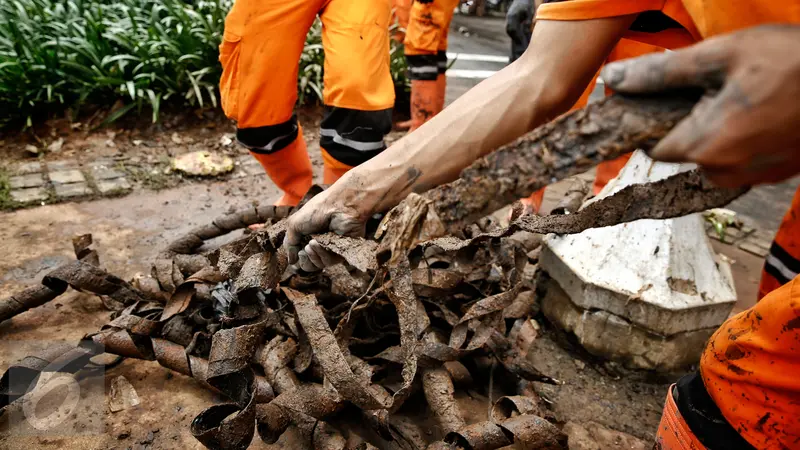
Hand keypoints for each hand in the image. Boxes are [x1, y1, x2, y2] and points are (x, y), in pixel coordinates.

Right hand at [284, 175, 373, 271]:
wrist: (338, 206)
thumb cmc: (317, 210)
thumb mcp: (294, 225)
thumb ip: (290, 244)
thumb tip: (291, 262)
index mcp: (306, 237)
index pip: (299, 257)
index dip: (295, 260)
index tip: (294, 259)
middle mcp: (318, 244)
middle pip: (308, 265)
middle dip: (303, 260)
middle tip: (303, 250)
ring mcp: (330, 249)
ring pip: (318, 265)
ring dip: (312, 256)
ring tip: (311, 244)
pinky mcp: (341, 252)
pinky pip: (328, 262)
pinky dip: (321, 254)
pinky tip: (318, 243)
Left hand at [601, 25, 799, 186]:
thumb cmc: (793, 63)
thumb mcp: (720, 57)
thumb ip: (660, 73)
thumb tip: (614, 79)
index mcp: (704, 147)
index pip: (650, 146)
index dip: (647, 119)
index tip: (656, 94)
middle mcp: (723, 172)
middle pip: (680, 149)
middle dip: (682, 119)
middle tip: (708, 84)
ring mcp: (751, 177)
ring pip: (709, 153)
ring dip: (711, 126)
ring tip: (738, 92)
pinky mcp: (773, 174)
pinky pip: (737, 157)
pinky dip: (736, 135)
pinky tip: (756, 106)